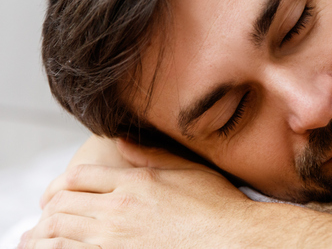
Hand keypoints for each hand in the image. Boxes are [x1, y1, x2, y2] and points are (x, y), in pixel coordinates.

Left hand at [21, 144, 253, 248]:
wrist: (233, 240)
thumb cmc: (217, 206)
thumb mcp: (187, 170)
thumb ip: (151, 156)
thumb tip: (120, 141)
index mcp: (135, 182)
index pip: (78, 177)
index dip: (62, 183)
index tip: (60, 191)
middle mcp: (120, 211)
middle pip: (63, 205)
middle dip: (51, 208)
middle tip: (50, 214)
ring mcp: (117, 242)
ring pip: (63, 235)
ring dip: (52, 233)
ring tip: (54, 235)